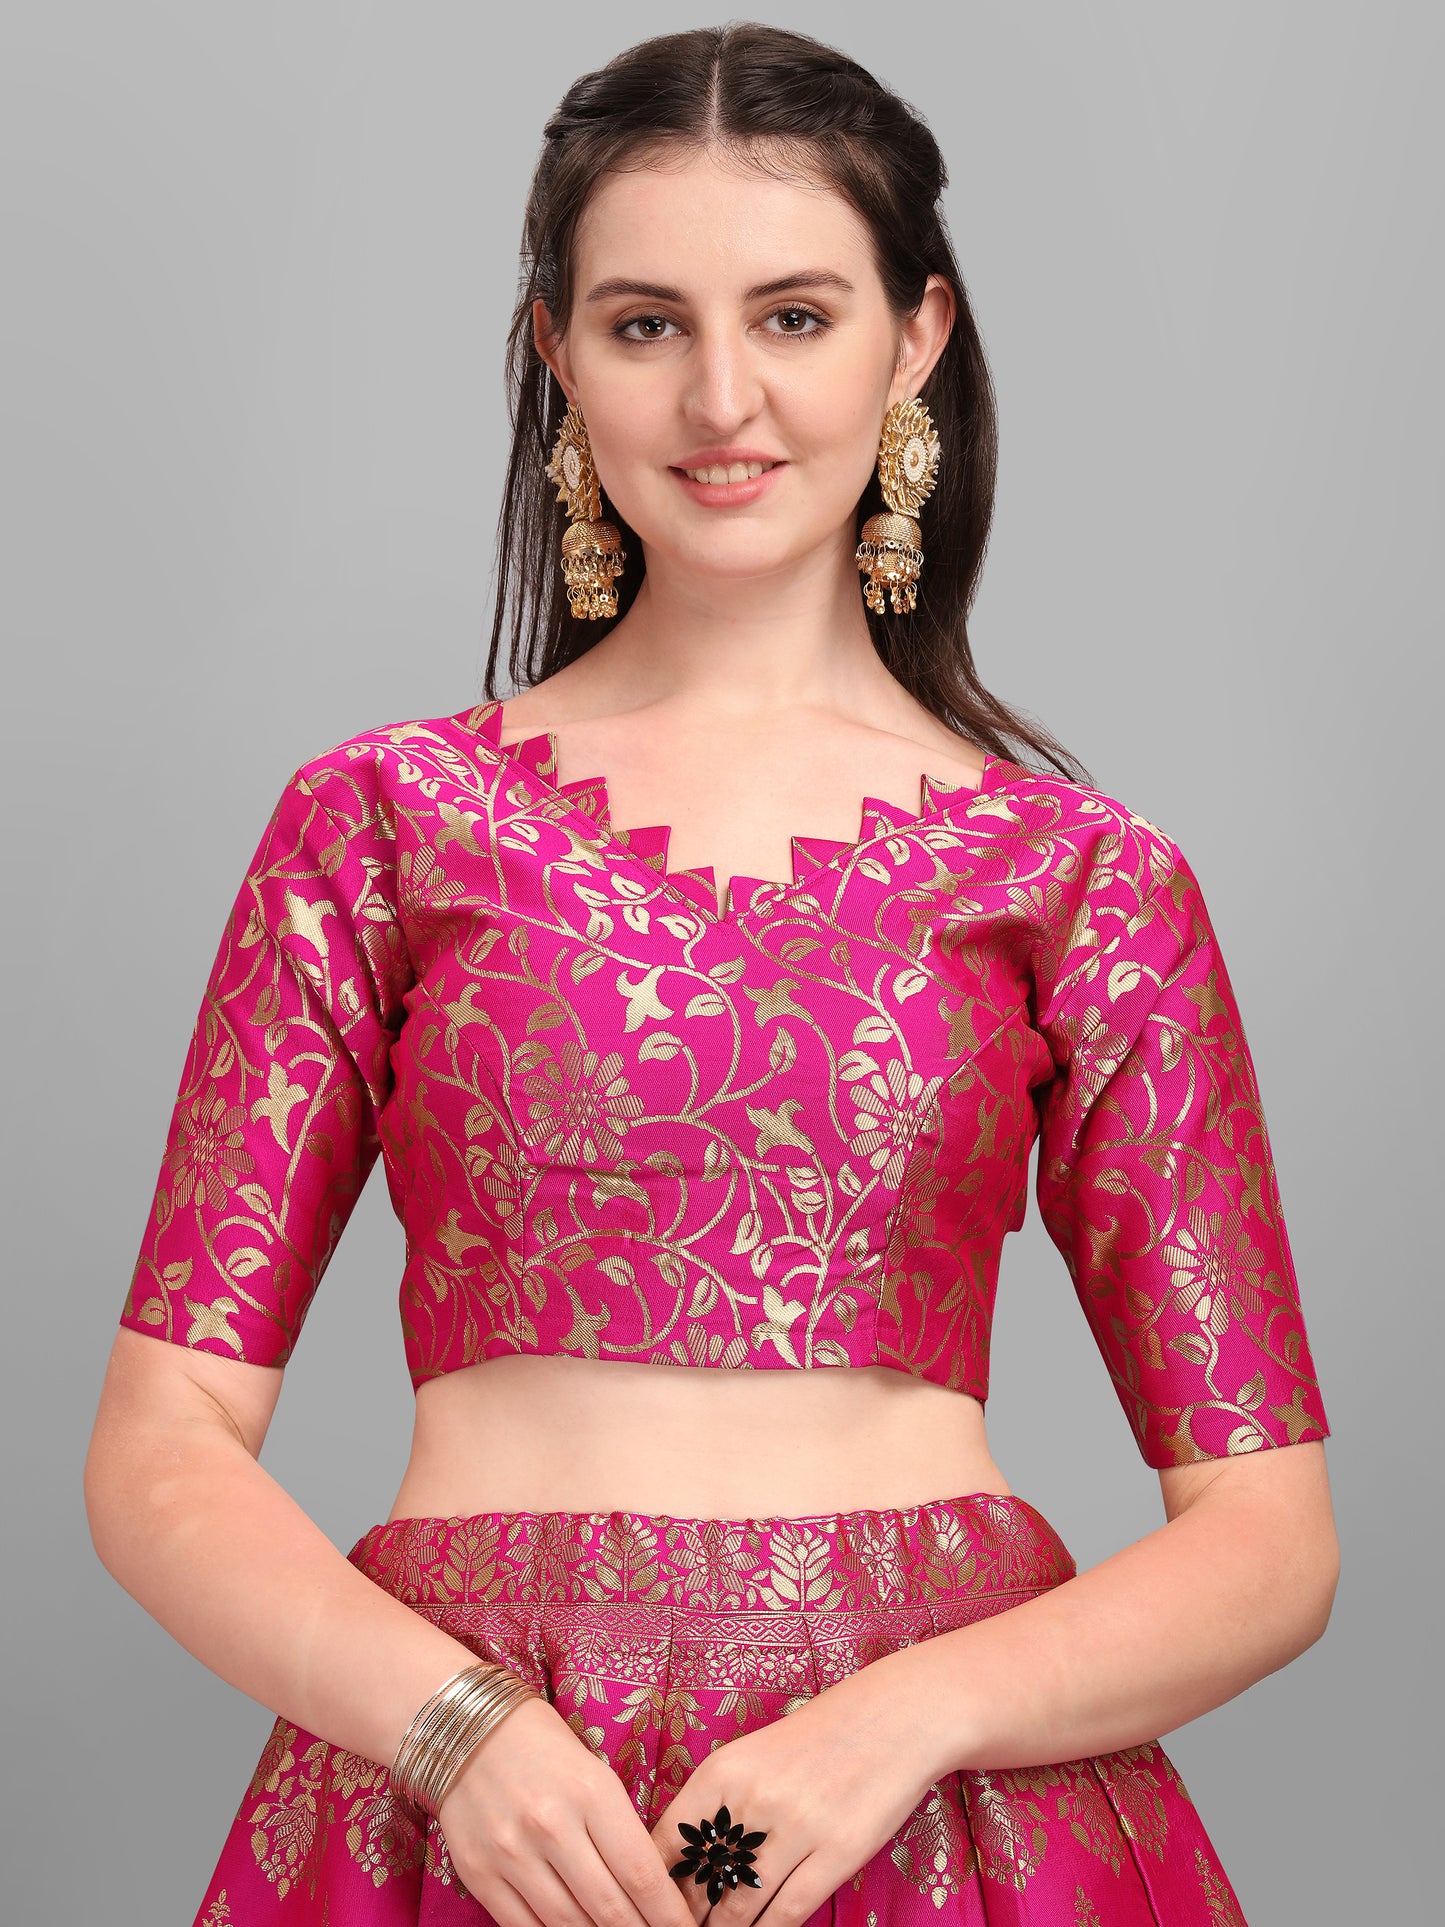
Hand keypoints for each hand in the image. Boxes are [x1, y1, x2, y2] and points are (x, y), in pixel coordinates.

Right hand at [437, 1694, 696, 1926]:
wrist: (466, 1728)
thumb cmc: (543, 1746)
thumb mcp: (594, 1773)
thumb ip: (618, 1829)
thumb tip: (646, 1891)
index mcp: (591, 1792)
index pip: (642, 1874)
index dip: (669, 1914)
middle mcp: (552, 1826)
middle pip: (609, 1910)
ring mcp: (512, 1854)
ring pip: (568, 1926)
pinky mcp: (479, 1875)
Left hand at [648, 1663, 939, 1926]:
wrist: (891, 1718)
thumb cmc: (815, 1741)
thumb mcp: (750, 1759)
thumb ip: (715, 1806)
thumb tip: (679, 1866)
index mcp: (721, 1772)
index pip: (665, 1847)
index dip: (653, 1889)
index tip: (651, 1910)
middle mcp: (751, 1799)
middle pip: (698, 1884)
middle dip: (687, 1917)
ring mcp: (796, 1827)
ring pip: (738, 1908)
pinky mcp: (836, 1853)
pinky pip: (786, 1913)